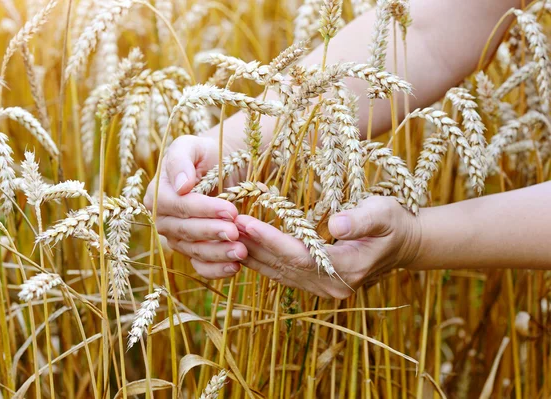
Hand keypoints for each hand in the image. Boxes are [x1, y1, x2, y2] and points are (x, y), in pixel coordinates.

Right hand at [144, 135, 247, 278]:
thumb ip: (180, 160)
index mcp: (158, 194)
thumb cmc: (205, 153)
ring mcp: (177, 238)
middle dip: (212, 232)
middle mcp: (164, 220)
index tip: (230, 209)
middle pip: (185, 231)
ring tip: (241, 251)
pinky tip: (235, 268)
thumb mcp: (191, 145)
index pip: (178, 206)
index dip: (203, 209)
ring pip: (194, 251)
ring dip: (217, 253)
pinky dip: (216, 270)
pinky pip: (200, 266)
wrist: (221, 166)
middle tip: (236, 232)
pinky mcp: (193, 252)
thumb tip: (181, 186)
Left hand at [235, 196, 421, 297]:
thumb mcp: (384, 213)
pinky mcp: (316, 284)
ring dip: (251, 254)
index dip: (270, 239)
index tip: (244, 221)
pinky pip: (282, 274)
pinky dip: (262, 260)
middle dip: (252, 245)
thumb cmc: (395, 223)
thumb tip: (335, 224)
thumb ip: (361, 219)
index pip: (299, 256)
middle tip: (223, 224)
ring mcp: (323, 289)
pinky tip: (243, 247)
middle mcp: (332, 286)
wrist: (405, 245)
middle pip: (282, 266)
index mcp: (347, 269)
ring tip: (226, 232)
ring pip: (278, 272)